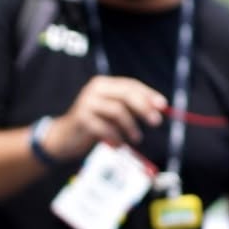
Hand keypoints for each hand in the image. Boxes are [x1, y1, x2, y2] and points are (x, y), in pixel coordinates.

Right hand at [45, 76, 167, 157]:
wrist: (65, 137)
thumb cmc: (94, 124)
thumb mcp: (113, 113)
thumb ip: (131, 107)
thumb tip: (159, 109)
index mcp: (104, 84)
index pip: (130, 85)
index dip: (148, 94)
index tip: (163, 105)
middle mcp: (95, 89)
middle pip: (126, 94)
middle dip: (144, 107)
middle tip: (156, 121)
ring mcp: (86, 103)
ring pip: (118, 111)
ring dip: (131, 127)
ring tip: (137, 138)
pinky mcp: (81, 118)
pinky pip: (105, 127)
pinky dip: (116, 137)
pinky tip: (119, 144)